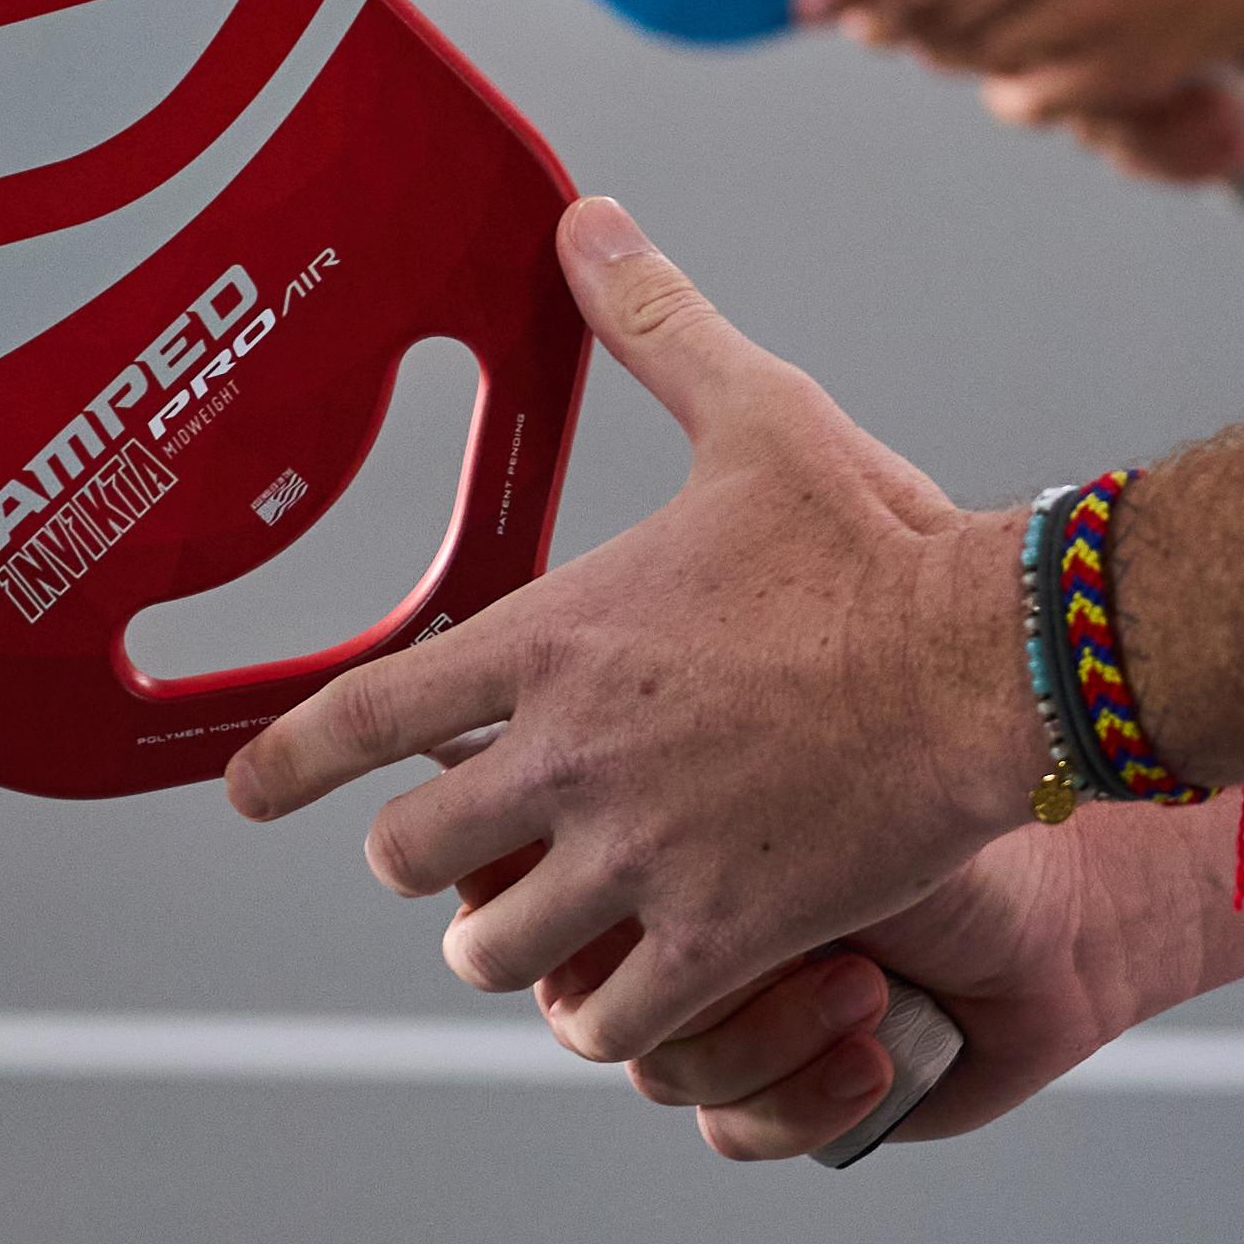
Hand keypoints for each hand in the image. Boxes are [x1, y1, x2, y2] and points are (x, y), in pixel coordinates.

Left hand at [224, 196, 1041, 1065]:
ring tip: (541, 928)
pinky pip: (614, 1022)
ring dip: (506, 942)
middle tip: (458, 850)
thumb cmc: (876, 537)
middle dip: (424, 856)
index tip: (249, 791)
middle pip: (413, 854)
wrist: (994, 657)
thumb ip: (652, 324)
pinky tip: (639, 993)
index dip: (288, 762)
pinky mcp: (725, 936)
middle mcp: (574, 755)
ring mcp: (642, 855)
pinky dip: (613, 1018)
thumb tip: (585, 220)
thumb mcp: (755, 413)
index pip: (370, 712)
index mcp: (560, 637)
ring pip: (497, 949)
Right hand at [609, 809, 1218, 1158]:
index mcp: (641, 818)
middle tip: (779, 936)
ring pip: (655, 1065)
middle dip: (684, 970)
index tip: (647, 893)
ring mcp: (711, 1003)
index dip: (567, 896)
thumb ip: (663, 798)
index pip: (528, 879)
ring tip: (866, 988)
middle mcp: (663, 918)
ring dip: (772, 1034)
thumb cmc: (926, 797)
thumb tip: (569, 842)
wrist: (1056, 910)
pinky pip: (727, 1126)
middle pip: (573, 986)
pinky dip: (804, 1096)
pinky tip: (877, 1050)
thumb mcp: (784, 777)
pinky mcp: (770, 1083)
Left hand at [795, 0, 1243, 97]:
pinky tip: (1004, 79)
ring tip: (925, 42)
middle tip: (867, 22)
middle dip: (888, 20)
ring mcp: (1080, 19)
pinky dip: (1008, 92)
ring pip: (972, 55)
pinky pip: (1031, 98)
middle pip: (928, 11)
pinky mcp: (1123, 68)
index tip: (809, 3)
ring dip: (941, 51)